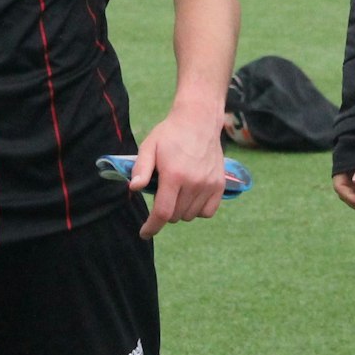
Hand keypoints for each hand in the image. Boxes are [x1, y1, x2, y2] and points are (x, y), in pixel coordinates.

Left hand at [128, 113, 226, 237]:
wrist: (199, 120)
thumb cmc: (170, 134)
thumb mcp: (150, 146)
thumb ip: (141, 168)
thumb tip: (134, 188)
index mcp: (174, 175)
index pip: (163, 213)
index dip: (152, 227)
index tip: (144, 233)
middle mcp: (194, 183)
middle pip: (176, 216)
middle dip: (165, 211)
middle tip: (163, 192)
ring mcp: (209, 185)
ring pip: (190, 215)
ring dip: (181, 210)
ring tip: (177, 191)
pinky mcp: (220, 185)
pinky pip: (207, 212)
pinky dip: (198, 210)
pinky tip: (192, 196)